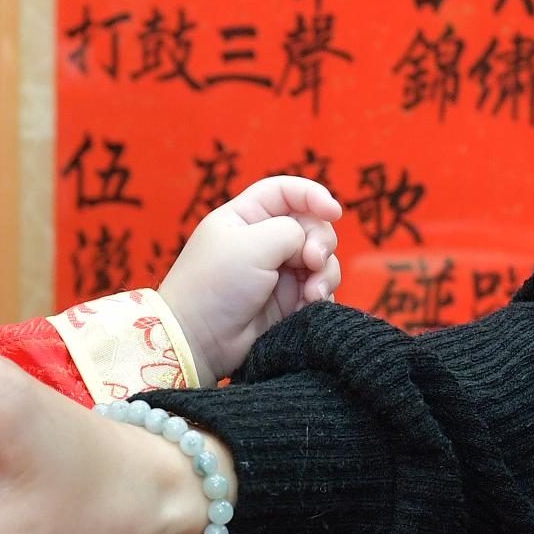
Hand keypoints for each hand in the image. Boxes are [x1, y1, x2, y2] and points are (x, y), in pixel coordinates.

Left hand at [156, 175, 341, 379]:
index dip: (313, 195)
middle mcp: (263, 240)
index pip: (285, 191)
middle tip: (312, 262)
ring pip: (321, 259)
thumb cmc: (215, 286)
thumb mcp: (252, 245)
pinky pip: (320, 289)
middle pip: (311, 225)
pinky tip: (308, 307)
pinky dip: (320, 296)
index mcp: (246, 216)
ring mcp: (278, 271)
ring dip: (324, 273)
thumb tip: (311, 247)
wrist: (200, 341)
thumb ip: (292, 232)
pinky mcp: (289, 300)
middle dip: (320, 242)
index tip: (333, 212)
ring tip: (311, 294)